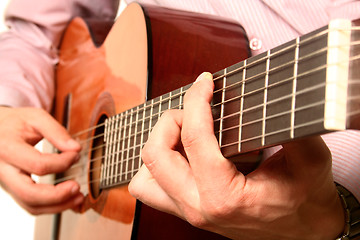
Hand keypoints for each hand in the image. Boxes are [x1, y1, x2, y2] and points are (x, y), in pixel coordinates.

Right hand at [0, 107, 83, 213]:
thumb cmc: (14, 122)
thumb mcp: (35, 117)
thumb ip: (56, 131)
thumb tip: (76, 149)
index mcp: (7, 149)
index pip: (38, 164)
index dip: (62, 162)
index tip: (75, 154)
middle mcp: (3, 170)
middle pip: (29, 193)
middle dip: (57, 195)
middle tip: (77, 187)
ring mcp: (6, 183)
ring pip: (30, 205)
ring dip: (58, 205)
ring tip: (78, 197)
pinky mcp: (13, 189)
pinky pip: (31, 205)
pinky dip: (51, 207)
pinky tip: (68, 199)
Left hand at [129, 73, 344, 239]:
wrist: (305, 231)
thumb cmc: (306, 200)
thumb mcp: (309, 160)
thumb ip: (294, 127)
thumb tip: (275, 95)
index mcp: (225, 196)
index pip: (194, 138)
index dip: (196, 101)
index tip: (204, 82)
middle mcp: (198, 207)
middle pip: (156, 155)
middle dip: (170, 121)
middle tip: (195, 111)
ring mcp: (189, 212)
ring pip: (143, 177)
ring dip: (158, 146)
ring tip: (183, 132)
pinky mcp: (187, 211)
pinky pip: (151, 188)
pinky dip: (157, 165)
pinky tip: (180, 152)